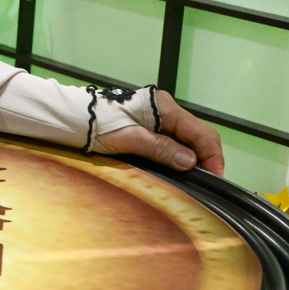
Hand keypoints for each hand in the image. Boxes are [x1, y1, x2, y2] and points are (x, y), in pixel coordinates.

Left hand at [99, 93, 224, 175]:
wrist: (74, 118)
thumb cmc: (98, 127)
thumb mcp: (129, 139)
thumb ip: (160, 148)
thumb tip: (191, 161)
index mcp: (164, 107)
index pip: (201, 132)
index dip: (212, 155)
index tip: (215, 177)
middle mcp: (166, 109)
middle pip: (198, 134)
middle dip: (207, 157)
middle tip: (207, 182)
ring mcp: (159, 116)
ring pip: (188, 138)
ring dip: (194, 158)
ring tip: (196, 179)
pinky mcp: (151, 125)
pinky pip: (175, 140)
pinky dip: (181, 154)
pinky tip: (180, 168)